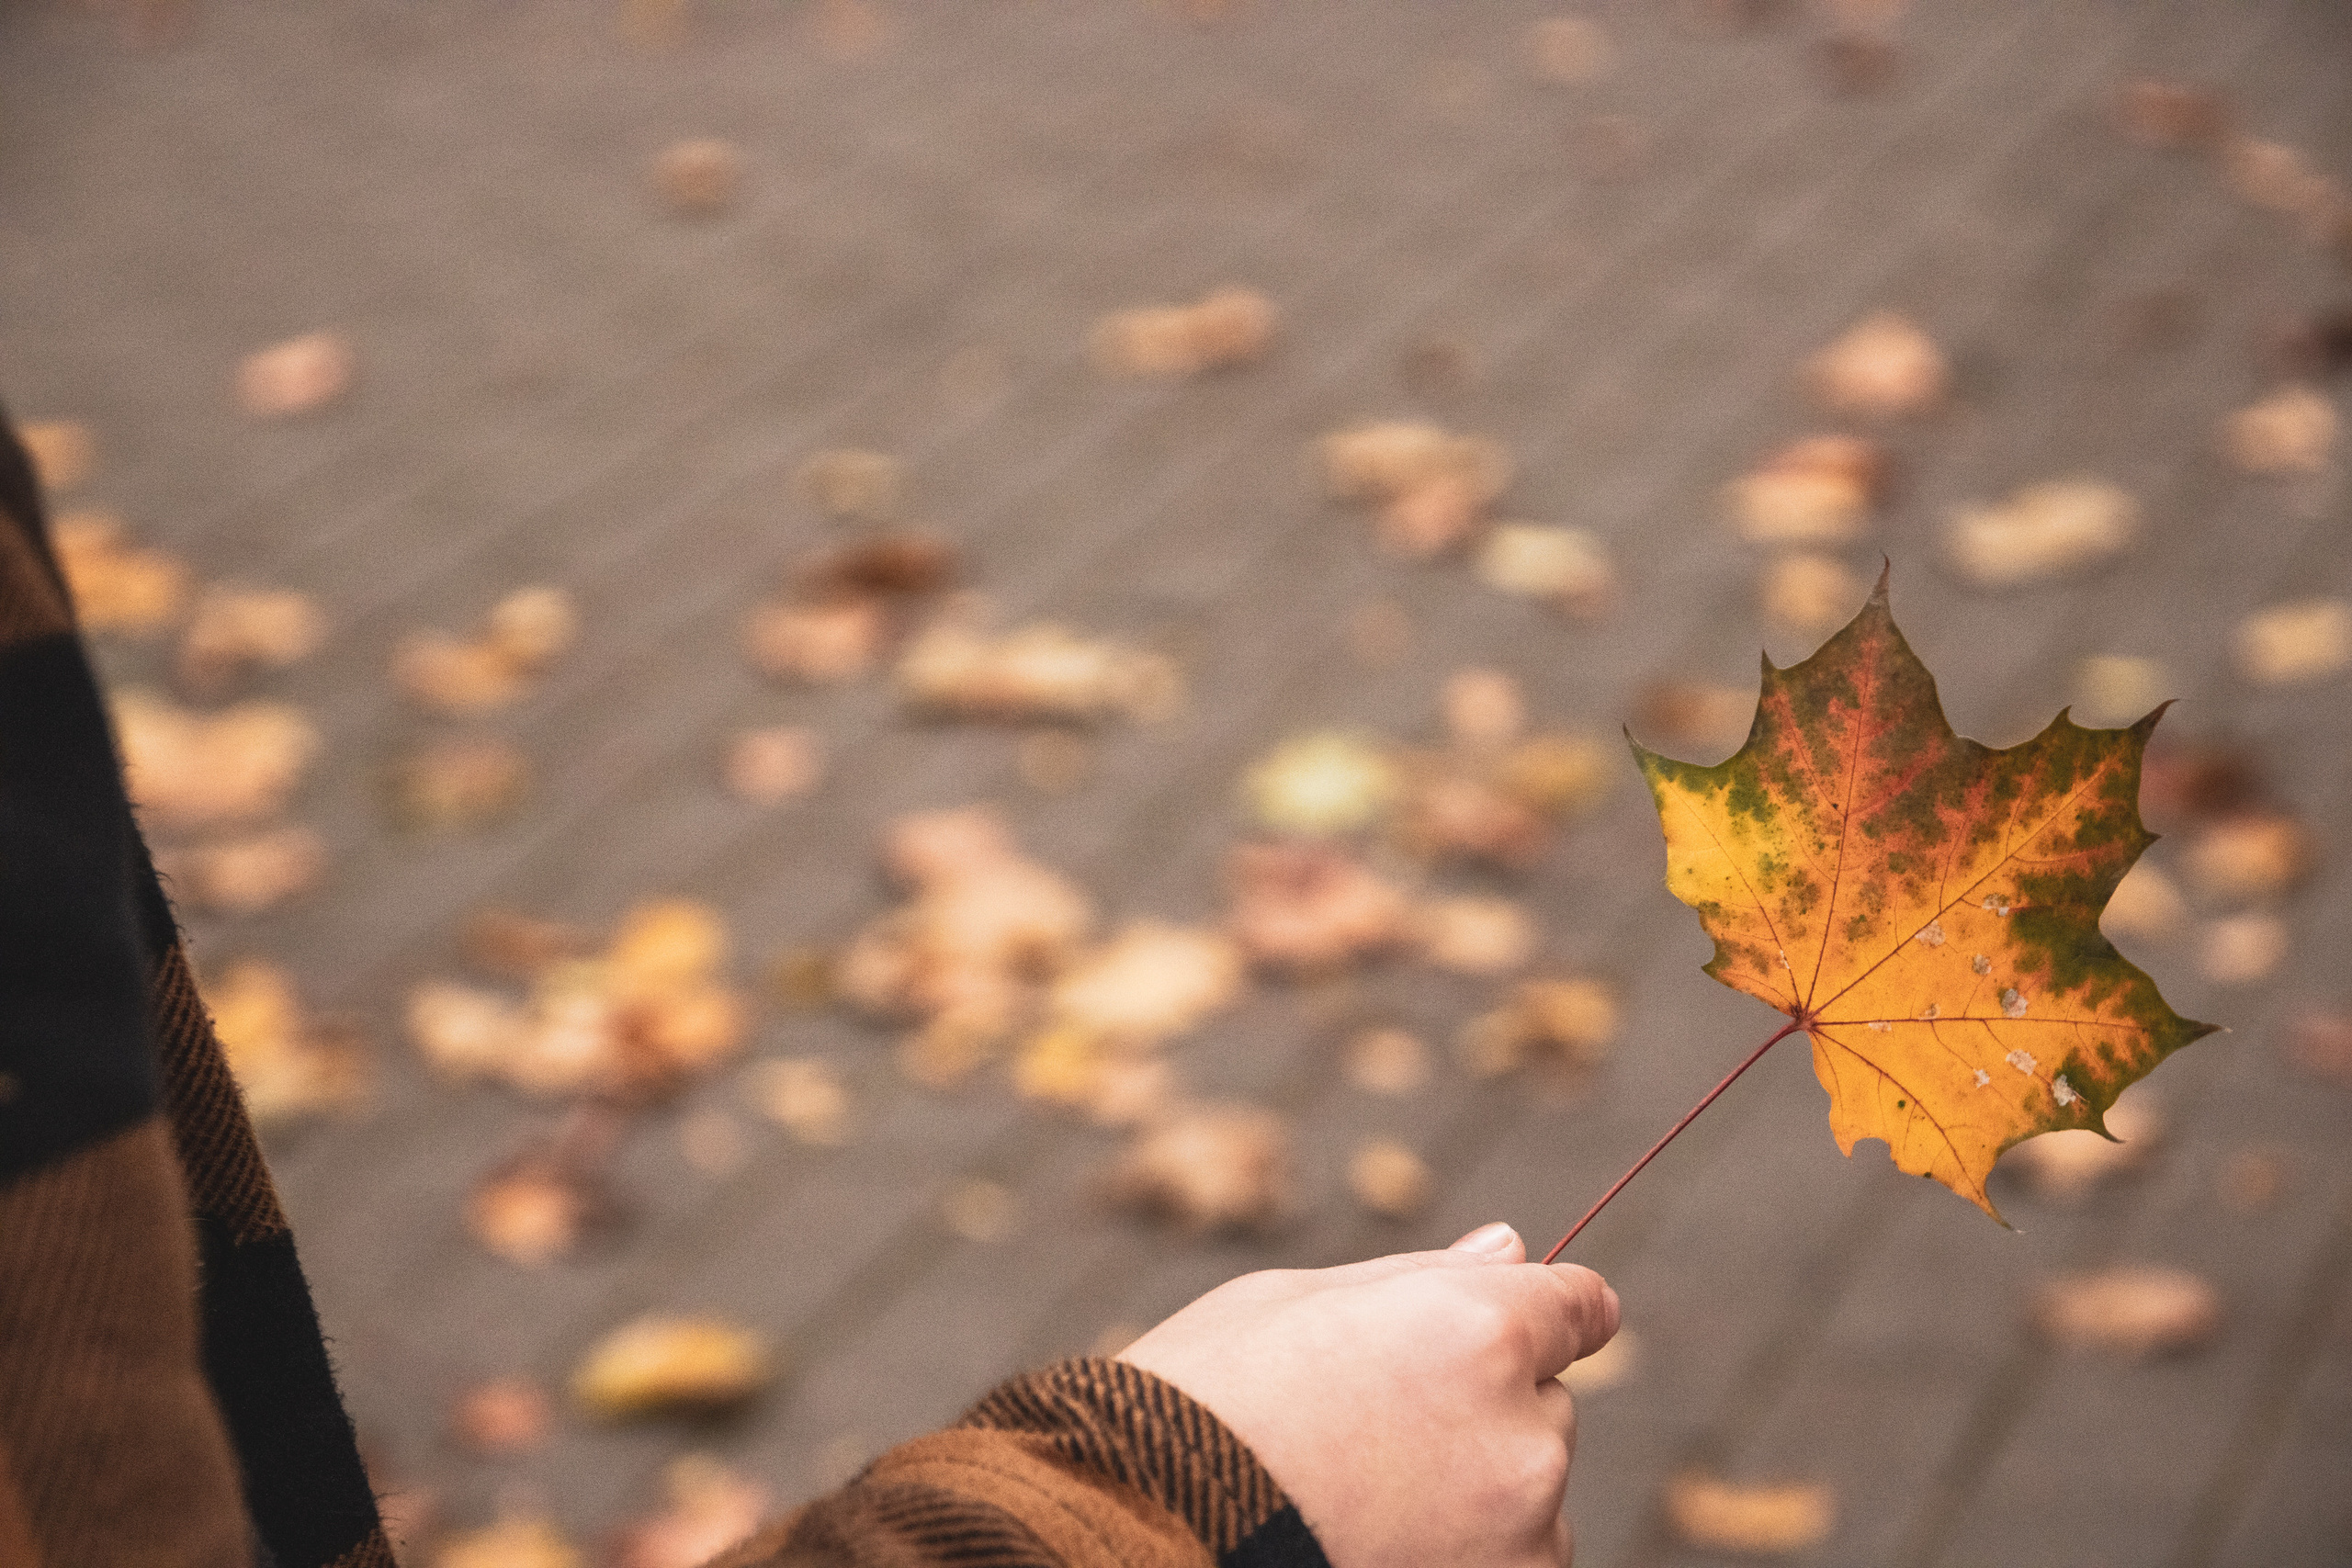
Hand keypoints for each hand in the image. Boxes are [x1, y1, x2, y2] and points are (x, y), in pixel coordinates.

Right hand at [1119, 1223, 1618, 1567]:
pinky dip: (1460, 1556)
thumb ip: (1420, 1281)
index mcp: (1478, 1329)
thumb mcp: (1292, 1302)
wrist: (1141, 1530)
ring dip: (1473, 1496)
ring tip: (1353, 1503)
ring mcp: (1520, 1537)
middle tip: (1370, 1433)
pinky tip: (1367, 1545)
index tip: (1539, 1329)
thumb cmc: (1201, 1403)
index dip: (1552, 1313)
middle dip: (1482, 1412)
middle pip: (1543, 1407)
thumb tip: (1511, 1250)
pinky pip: (1507, 1563)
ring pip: (1527, 1498)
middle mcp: (1521, 1433)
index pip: (1579, 1306)